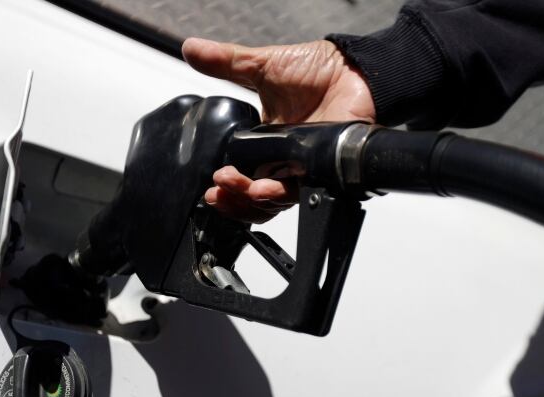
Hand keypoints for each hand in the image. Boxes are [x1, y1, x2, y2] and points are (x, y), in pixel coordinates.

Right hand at [182, 38, 374, 222]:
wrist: (352, 69)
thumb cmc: (316, 70)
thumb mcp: (261, 67)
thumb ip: (226, 63)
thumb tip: (191, 48)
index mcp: (264, 144)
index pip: (241, 176)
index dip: (225, 186)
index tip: (209, 183)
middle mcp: (281, 162)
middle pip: (253, 198)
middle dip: (232, 199)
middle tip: (218, 187)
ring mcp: (301, 170)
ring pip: (274, 202)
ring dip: (251, 199)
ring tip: (237, 185)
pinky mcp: (321, 172)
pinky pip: (300, 194)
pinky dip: (279, 194)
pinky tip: (264, 187)